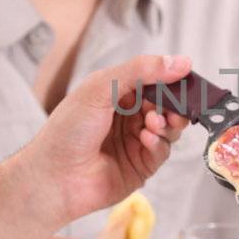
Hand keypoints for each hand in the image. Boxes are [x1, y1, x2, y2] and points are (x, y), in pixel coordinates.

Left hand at [22, 54, 191, 226]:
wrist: (53, 177)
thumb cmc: (67, 130)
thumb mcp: (101, 88)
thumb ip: (141, 71)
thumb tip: (181, 62)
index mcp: (116, 94)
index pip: (153, 80)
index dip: (170, 79)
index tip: (185, 77)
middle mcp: (127, 117)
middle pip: (166, 105)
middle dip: (174, 104)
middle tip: (175, 105)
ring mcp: (135, 142)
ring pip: (169, 128)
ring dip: (167, 123)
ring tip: (153, 123)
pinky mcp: (140, 166)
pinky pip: (162, 151)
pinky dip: (159, 143)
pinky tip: (145, 139)